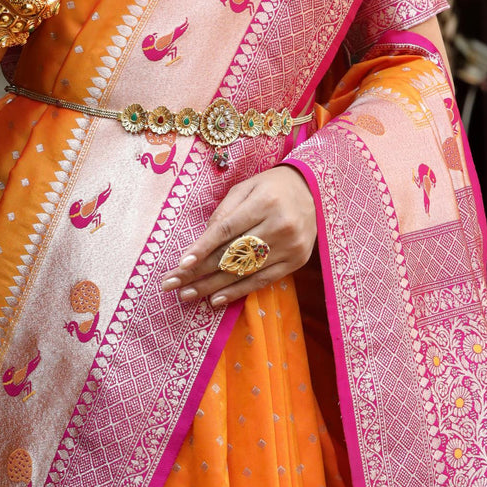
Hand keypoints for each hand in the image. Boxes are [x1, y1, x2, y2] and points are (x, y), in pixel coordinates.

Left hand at [161, 165, 316, 310]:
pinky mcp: (296, 262)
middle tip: (171, 284)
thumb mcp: (246, 187)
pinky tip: (215, 300)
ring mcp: (290, 247)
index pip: (227, 229)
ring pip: (244, 272)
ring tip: (187, 294)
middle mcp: (279, 226)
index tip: (181, 264)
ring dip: (212, 286)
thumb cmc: (273, 187)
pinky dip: (237, 292)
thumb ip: (224, 211)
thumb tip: (201, 242)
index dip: (202, 248)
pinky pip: (262, 281)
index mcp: (264, 202)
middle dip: (199, 272)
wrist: (314, 190)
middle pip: (232, 254)